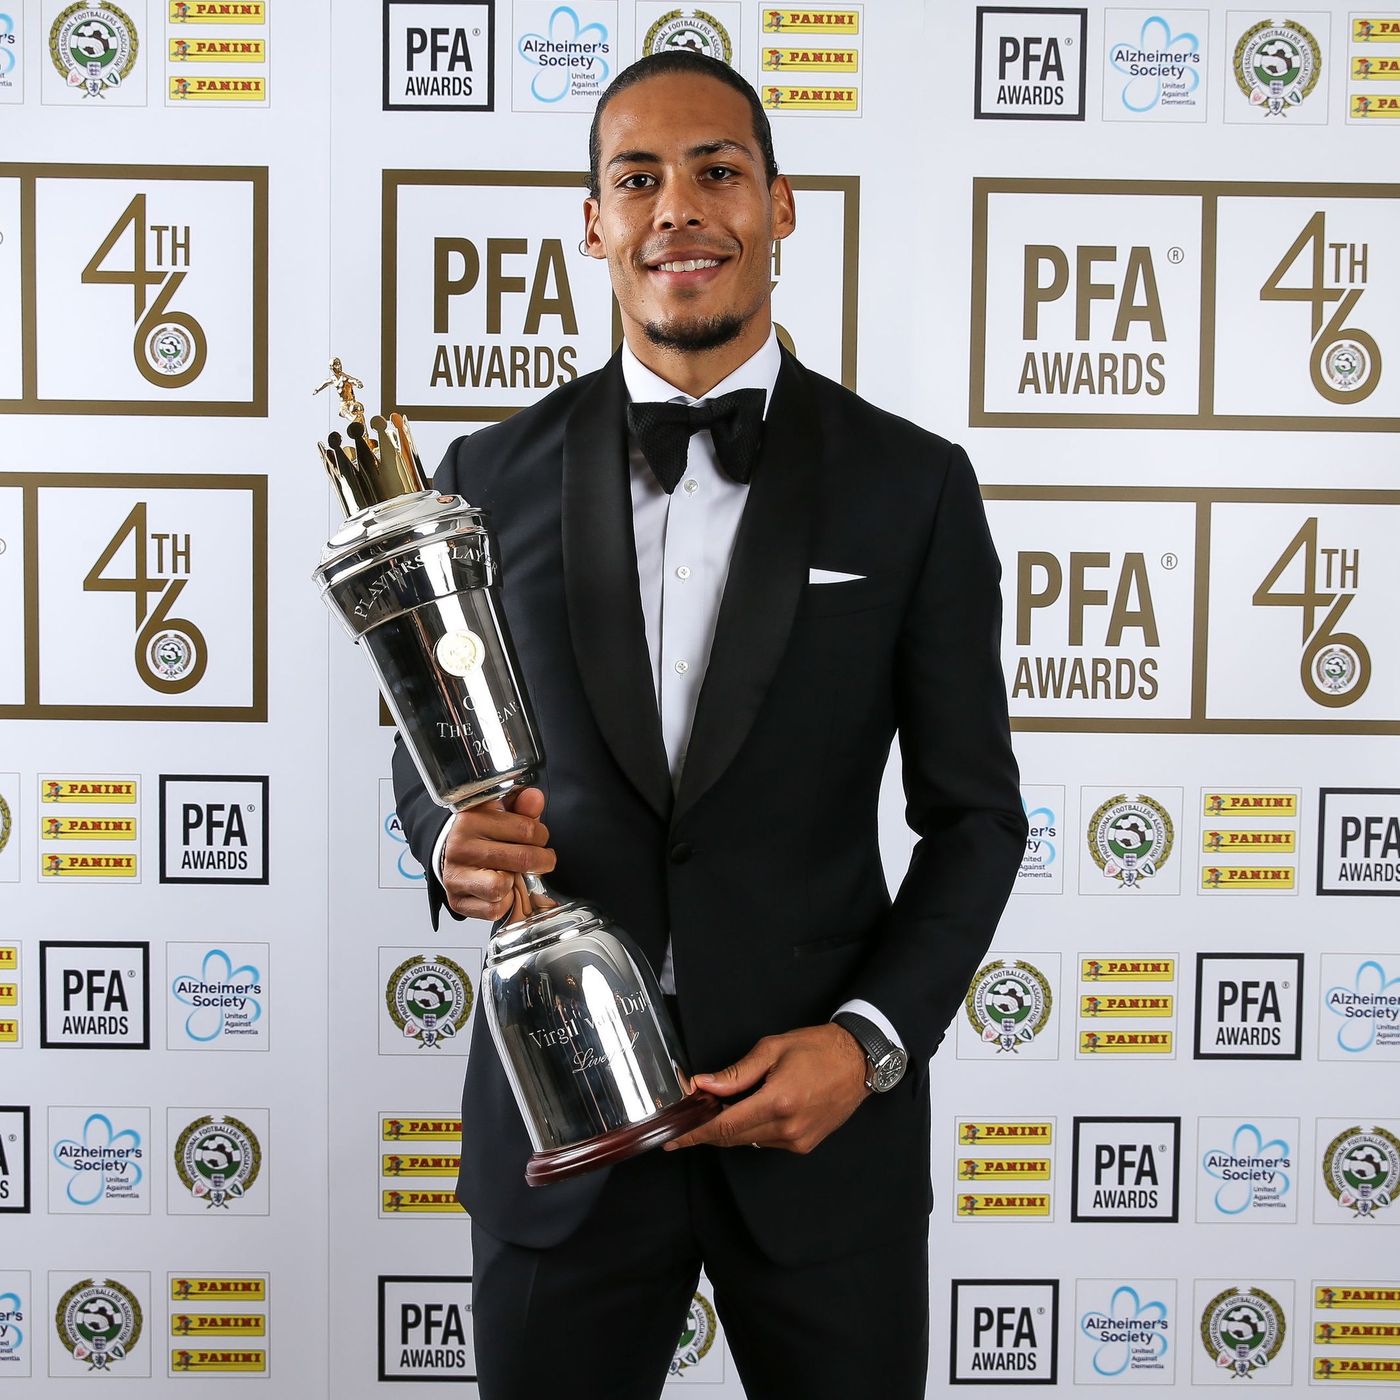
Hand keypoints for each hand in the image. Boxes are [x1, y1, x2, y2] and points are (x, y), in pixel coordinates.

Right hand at [441, 787, 555, 920]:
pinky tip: (501, 891)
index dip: (541, 836)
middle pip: (522, 858)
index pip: (527, 829)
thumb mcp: (501, 813)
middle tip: (541, 859)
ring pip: (502, 886)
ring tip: (516, 874)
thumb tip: (534, 798)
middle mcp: (460, 846)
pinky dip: (504, 903)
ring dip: (517, 883)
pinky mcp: (457, 900)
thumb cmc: (481, 835)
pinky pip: (494, 909)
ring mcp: (456, 875)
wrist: (450, 855)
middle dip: (541, 861)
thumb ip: (522, 806)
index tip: (538, 838)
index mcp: (472, 818)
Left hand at [665, 1024, 869, 1154]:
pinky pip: (767, 1141)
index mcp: (777, 1102)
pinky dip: (752, 1129)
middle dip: (707, 1131)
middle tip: (688, 1120)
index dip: (694, 1134)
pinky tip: (750, 1111)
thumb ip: (736, 1073)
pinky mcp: (804, 1144)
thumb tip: (703, 1085)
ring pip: (749, 1141)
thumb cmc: (817, 1048)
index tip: (672, 1140)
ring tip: (720, 1109)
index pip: (724, 1126)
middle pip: (733, 1138)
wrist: (859, 1061)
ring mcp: (797, 1140)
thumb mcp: (772, 1049)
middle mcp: (787, 1128)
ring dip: (730, 1128)